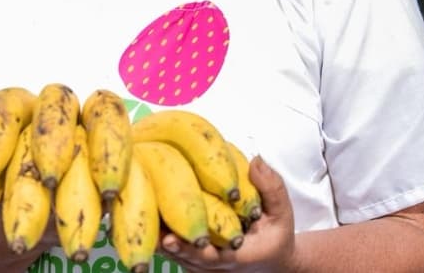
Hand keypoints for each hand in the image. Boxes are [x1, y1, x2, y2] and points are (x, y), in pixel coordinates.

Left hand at [158, 156, 297, 272]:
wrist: (272, 261)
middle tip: (147, 218)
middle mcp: (212, 267)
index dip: (186, 249)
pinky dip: (159, 231)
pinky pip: (169, 248)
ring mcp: (198, 266)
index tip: (170, 238)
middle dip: (162, 238)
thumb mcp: (282, 212)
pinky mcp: (190, 259)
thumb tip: (255, 160)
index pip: (205, 257)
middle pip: (179, 256)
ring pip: (170, 253)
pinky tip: (148, 207)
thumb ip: (271, 188)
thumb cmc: (274, 235)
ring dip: (156, 233)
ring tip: (141, 207)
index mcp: (235, 257)